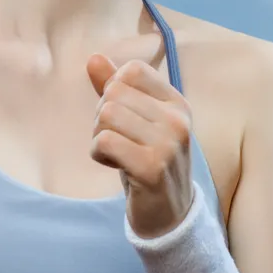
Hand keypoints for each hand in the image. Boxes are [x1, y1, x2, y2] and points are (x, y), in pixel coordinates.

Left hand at [87, 53, 194, 237]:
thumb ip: (115, 88)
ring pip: (106, 115)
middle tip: (116, 141)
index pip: (132, 71)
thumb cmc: (149, 161)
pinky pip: (105, 141)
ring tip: (115, 153)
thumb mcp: (136, 122)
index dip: (113, 91)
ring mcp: (168, 145)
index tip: (123, 118)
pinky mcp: (152, 168)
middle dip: (101, 117)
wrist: (168, 214)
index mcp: (177, 103)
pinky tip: (114, 165)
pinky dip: (98, 153)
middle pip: (113, 94)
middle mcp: (178, 120)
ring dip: (99, 136)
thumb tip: (94, 58)